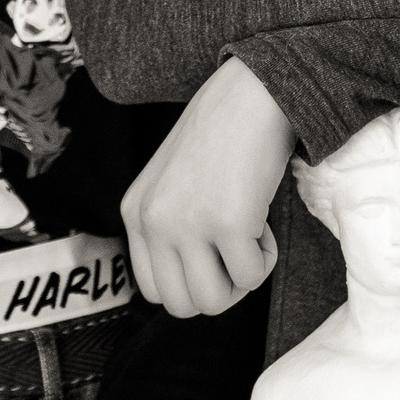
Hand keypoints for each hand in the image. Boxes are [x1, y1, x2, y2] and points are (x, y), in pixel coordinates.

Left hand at [121, 54, 292, 315]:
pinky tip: (263, 221)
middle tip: (235, 254)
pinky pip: (251, 276)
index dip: (190, 283)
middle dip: (216, 290)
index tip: (212, 255)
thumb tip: (192, 285)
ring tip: (248, 238)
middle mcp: (153, 221)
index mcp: (134, 213)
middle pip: (180, 305)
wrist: (252, 94)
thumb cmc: (221, 137)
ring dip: (239, 280)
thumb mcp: (171, 184)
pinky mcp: (228, 221)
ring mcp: (188, 223)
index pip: (151, 290)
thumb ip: (167, 228)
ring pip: (211, 302)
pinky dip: (265, 259)